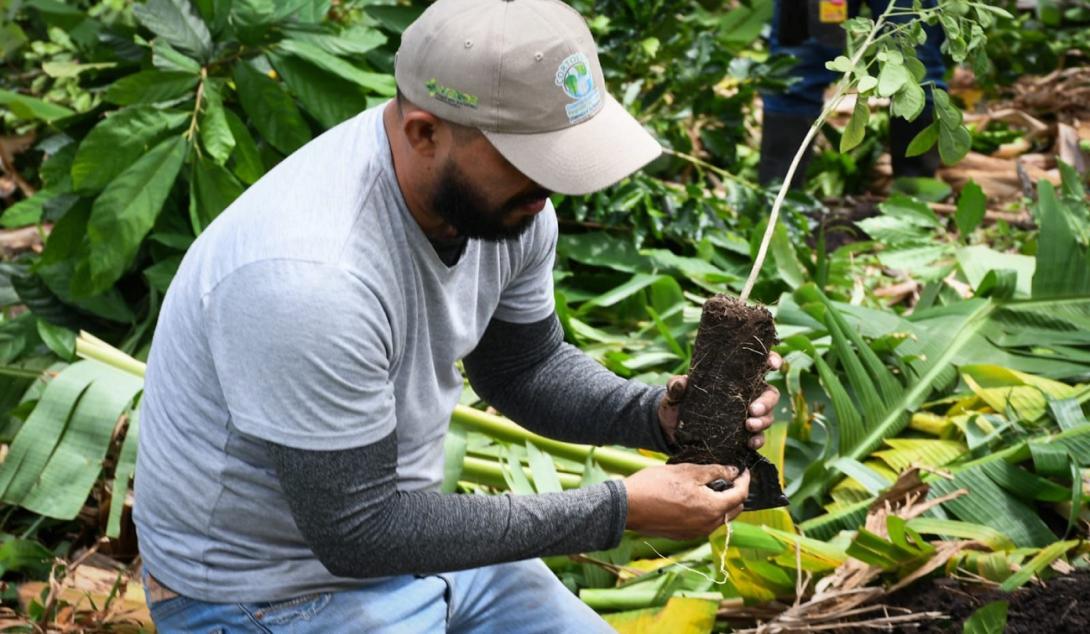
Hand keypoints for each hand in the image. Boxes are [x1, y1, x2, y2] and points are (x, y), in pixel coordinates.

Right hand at [623, 464, 749, 538]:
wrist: (628, 507)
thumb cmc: (655, 486)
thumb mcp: (687, 471)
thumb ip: (714, 472)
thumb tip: (733, 472)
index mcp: (712, 508)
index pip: (740, 495)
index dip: (745, 480)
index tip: (743, 469)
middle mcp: (708, 525)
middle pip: (733, 510)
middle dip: (736, 493)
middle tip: (730, 476)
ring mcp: (696, 532)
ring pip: (720, 518)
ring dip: (722, 503)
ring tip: (713, 486)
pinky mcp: (684, 535)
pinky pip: (705, 524)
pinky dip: (709, 511)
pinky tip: (697, 498)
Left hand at [658, 352, 782, 449]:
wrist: (671, 431)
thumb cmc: (676, 404)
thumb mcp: (673, 394)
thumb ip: (676, 386)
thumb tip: (681, 382)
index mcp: (735, 379)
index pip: (760, 366)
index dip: (772, 361)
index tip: (772, 365)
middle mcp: (746, 396)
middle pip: (770, 395)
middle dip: (766, 402)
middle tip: (752, 410)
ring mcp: (746, 416)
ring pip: (767, 416)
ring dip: (763, 421)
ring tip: (749, 426)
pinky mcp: (742, 435)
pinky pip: (758, 437)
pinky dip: (758, 440)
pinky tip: (750, 443)